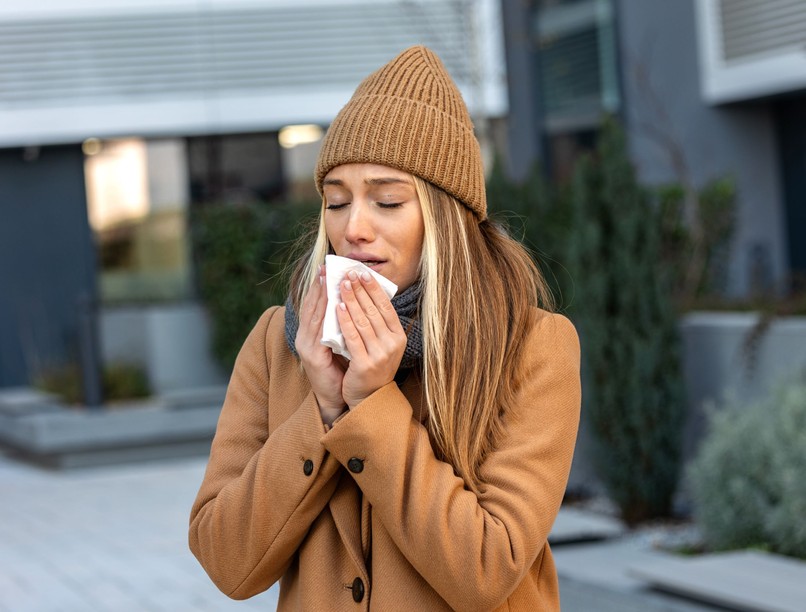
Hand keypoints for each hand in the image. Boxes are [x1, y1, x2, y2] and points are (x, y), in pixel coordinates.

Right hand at [295, 266, 346, 421]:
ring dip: (321, 296)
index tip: (327, 268)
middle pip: (311, 306)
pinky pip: (320, 331)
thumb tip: (351, 302)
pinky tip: (333, 303)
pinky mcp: (313, 356)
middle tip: (326, 267)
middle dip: (318, 286)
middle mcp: (304, 337)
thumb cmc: (341, 369)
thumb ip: (341, 325)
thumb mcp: (341, 342)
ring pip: (314, 315)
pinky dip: (326, 315)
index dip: (319, 286)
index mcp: (311, 333)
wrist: (337, 398)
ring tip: (328, 278)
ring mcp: (306, 346)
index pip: (314, 304)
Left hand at [337, 270, 406, 407]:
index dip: (374, 288)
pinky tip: (336, 307)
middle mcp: (393, 344)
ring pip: (362, 321)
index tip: (362, 272)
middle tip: (348, 273)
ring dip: (350, 299)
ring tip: (341, 285)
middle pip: (373, 310)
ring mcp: (380, 354)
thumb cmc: (372, 365)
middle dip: (360, 289)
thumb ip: (378, 323)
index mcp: (399, 336)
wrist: (368, 397)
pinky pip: (352, 336)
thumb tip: (367, 292)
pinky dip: (344, 320)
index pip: (385, 306)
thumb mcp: (382, 343)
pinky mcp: (365, 364)